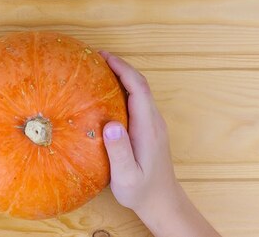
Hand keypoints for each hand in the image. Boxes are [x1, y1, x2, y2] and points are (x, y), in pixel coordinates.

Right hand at [99, 51, 219, 236]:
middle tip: (96, 57)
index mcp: (147, 127)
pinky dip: (122, 88)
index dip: (122, 68)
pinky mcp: (149, 128)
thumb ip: (120, 152)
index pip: (138, 88)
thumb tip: (111, 124)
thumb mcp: (127, 177)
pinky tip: (105, 92)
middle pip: (140, 83)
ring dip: (122, 76)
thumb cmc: (142, 192)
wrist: (162, 202)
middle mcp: (153, 121)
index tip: (103, 57)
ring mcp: (153, 124)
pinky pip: (136, 100)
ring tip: (97, 69)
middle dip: (120, 66)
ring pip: (139, 90)